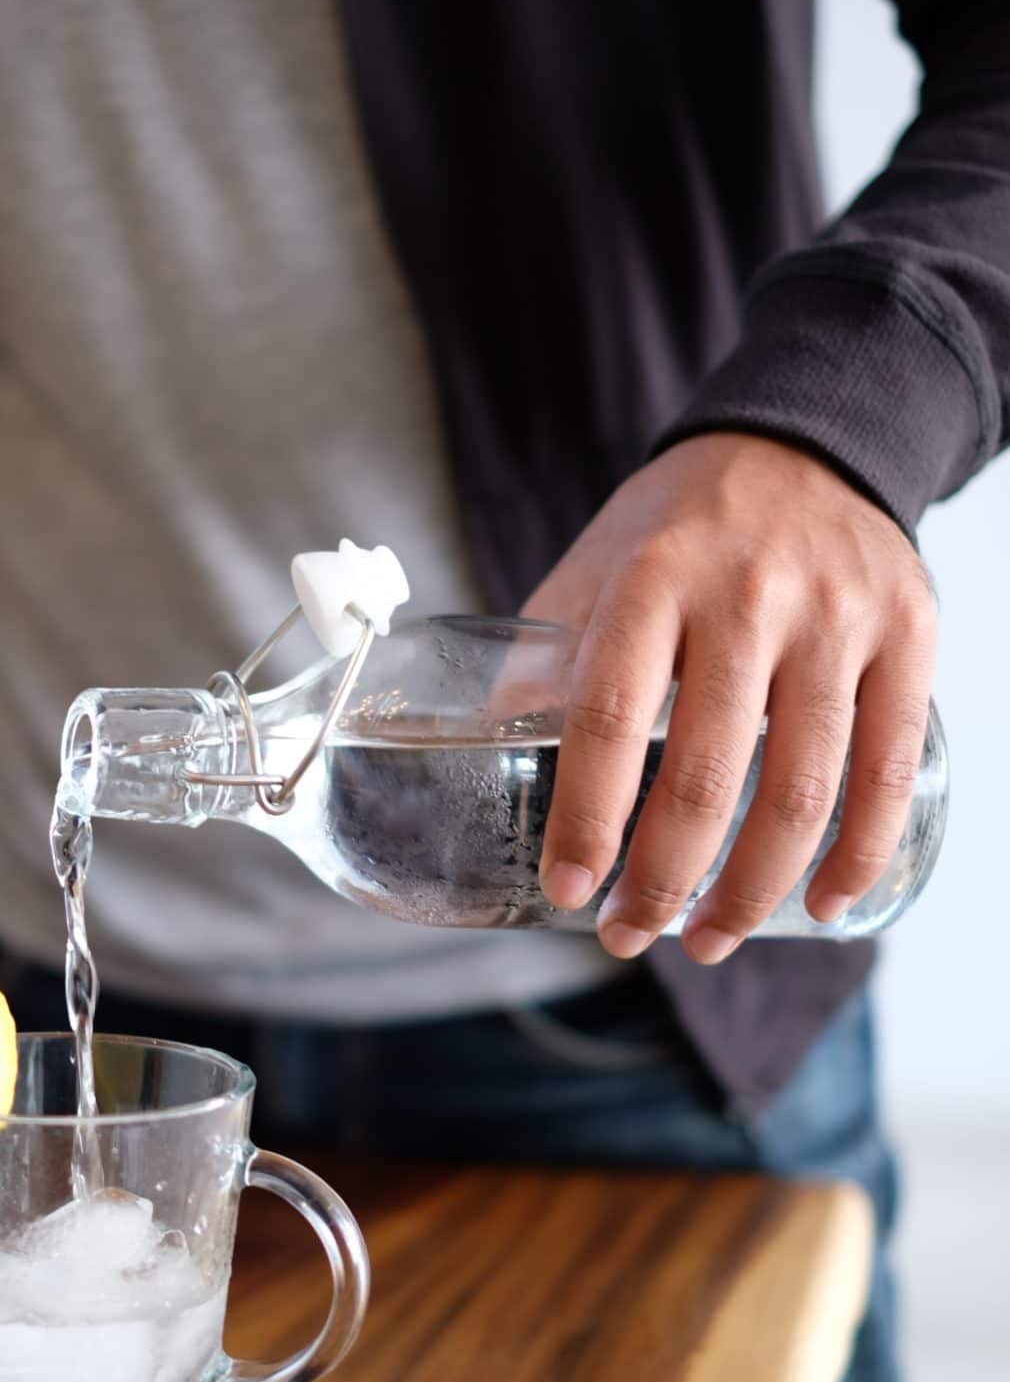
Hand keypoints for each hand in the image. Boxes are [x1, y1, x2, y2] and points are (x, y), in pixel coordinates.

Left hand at [523, 434, 936, 961]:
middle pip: (706, 775)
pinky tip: (821, 906)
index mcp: (651, 580)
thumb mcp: (595, 565)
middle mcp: (747, 597)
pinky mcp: (908, 637)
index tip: (567, 892)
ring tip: (708, 939)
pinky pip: (885, 771)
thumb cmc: (680, 527)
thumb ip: (544, 656)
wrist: (803, 442)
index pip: (610, 720)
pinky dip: (855, 854)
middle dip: (662, 881)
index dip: (588, 820)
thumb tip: (474, 750)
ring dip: (751, 890)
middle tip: (630, 935)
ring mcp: (837, 618)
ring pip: (802, 790)